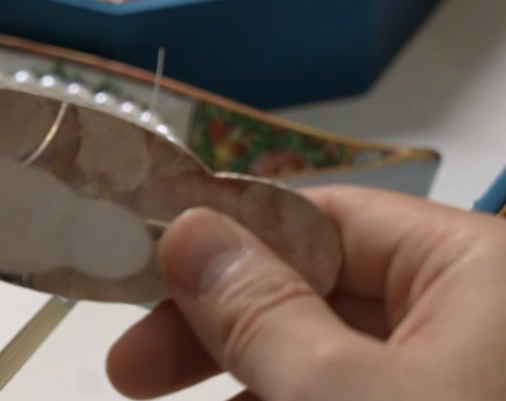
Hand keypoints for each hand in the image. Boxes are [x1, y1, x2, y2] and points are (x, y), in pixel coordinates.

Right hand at [107, 186, 505, 399]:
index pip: (325, 219)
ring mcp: (467, 377)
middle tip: (131, 364)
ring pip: (332, 358)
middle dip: (220, 329)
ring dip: (246, 377)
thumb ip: (258, 311)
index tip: (142, 264)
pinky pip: (359, 395)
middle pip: (319, 294)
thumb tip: (187, 230)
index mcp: (478, 269)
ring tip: (158, 394)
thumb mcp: (338, 396)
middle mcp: (480, 314)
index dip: (226, 237)